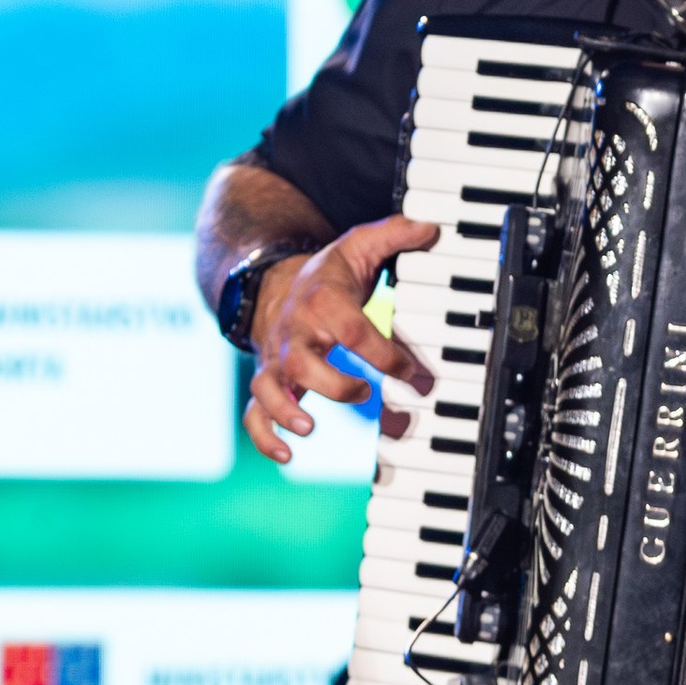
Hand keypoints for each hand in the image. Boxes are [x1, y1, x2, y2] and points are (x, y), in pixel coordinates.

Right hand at [243, 214, 440, 464]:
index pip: (350, 327)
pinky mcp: (268, 383)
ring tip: (309, 429)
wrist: (272, 286)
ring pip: (270, 388)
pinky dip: (265, 437)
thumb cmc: (325, 277)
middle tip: (363, 394)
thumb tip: (430, 228)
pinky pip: (255, 414)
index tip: (410, 371)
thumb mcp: (357, 246)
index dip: (381, 351)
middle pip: (302, 361)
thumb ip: (393, 235)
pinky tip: (287, 456)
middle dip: (332, 383)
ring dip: (286, 411)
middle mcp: (294, 334)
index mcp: (322, 303)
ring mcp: (277, 362)